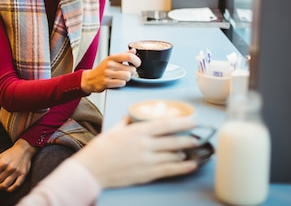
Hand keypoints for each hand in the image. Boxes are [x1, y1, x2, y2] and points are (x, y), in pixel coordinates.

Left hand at [0, 139, 36, 191]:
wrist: (23, 150)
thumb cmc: (10, 154)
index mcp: (3, 162)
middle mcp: (10, 167)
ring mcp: (17, 172)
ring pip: (5, 185)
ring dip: (0, 187)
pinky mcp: (23, 175)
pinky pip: (16, 186)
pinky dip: (10, 189)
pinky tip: (7, 188)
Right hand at [71, 117, 198, 188]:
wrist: (92, 169)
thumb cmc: (100, 149)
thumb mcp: (114, 129)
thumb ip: (126, 122)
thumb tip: (133, 116)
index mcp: (138, 131)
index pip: (166, 124)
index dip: (182, 122)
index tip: (193, 121)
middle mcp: (145, 145)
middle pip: (174, 140)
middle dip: (189, 138)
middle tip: (198, 136)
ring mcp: (148, 160)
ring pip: (174, 155)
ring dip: (186, 152)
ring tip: (192, 150)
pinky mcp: (147, 174)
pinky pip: (170, 170)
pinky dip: (184, 167)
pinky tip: (192, 165)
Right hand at [81, 49, 138, 92]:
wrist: (90, 79)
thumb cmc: (102, 69)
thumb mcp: (112, 59)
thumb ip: (124, 54)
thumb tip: (133, 50)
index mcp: (112, 57)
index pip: (129, 56)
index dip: (137, 61)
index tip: (137, 64)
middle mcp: (110, 64)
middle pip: (131, 69)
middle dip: (131, 72)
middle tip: (127, 72)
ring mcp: (108, 73)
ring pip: (127, 76)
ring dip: (127, 78)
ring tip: (122, 77)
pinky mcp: (107, 82)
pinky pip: (122, 83)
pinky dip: (122, 83)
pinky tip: (117, 81)